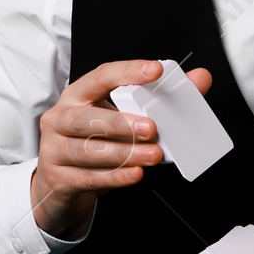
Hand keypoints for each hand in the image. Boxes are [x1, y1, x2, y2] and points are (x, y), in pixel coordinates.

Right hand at [29, 59, 212, 237]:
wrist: (60, 183)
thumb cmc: (93, 140)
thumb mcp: (121, 116)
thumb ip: (160, 97)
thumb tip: (198, 79)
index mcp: (78, 95)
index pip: (101, 76)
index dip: (128, 72)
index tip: (155, 70)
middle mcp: (61, 118)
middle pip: (86, 118)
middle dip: (122, 123)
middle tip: (152, 128)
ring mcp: (54, 149)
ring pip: (88, 150)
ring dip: (125, 153)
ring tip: (152, 155)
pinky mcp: (59, 178)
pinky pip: (88, 177)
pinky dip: (115, 177)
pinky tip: (134, 174)